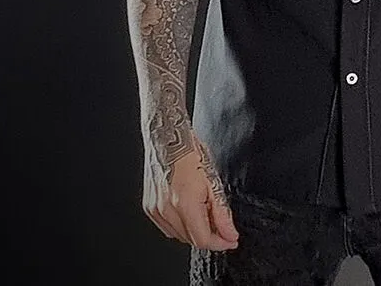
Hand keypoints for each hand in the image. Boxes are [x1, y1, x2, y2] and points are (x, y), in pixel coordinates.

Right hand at [142, 129, 240, 250]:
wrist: (166, 137)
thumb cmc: (189, 152)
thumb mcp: (213, 179)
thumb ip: (222, 212)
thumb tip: (229, 234)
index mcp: (185, 203)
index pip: (203, 239)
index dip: (220, 243)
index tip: (231, 240)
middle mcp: (167, 210)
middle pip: (192, 240)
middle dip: (210, 235)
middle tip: (221, 222)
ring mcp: (155, 210)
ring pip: (179, 235)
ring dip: (194, 230)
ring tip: (203, 210)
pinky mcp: (149, 207)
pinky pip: (168, 227)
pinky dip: (180, 225)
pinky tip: (188, 209)